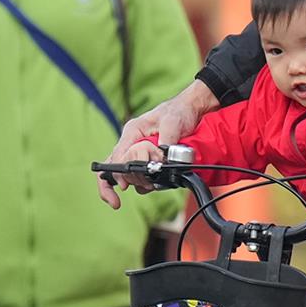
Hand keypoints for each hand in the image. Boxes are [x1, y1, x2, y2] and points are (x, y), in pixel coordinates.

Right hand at [99, 81, 218, 208]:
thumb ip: (166, 141)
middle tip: (125, 196)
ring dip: (135, 182)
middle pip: (115, 166)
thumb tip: (162, 159)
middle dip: (121, 182)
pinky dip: (143, 182)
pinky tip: (152, 185)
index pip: (117, 155)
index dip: (117, 173)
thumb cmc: (179, 111)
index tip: (123, 187)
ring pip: (126, 172)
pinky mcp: (147, 157)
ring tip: (149, 186)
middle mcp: (131, 142)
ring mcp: (138, 150)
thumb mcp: (172, 123)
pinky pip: (139, 173)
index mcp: (132, 132)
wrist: (190, 110)